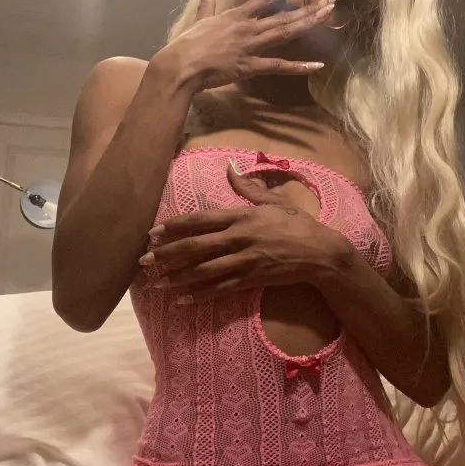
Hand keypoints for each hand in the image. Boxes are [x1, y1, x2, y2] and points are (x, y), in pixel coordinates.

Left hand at [138, 160, 349, 301]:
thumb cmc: (296, 223)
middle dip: (167, 254)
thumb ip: (247, 186)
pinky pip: (221, 289)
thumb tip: (229, 165)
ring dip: (178, 277)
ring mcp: (245, 260)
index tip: (153, 231)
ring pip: (204, 271)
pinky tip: (182, 300)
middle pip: (196, 246)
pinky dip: (200, 295)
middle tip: (144, 260)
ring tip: (157, 283)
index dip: (174, 226)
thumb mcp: (273, 200)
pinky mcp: (252, 279)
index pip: (200, 219)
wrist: (320, 252)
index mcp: (241, 215)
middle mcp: (239, 237)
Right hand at [152, 0, 334, 92]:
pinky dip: (298, 67)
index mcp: (237, 16)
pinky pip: (278, 66)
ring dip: (308, 24)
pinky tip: (317, 66)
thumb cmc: (188, 44)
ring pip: (285, 33)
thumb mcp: (199, 19)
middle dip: (308, 6)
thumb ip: (207, 1)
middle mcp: (248, 28)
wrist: (181, 65)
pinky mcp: (251, 66)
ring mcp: (251, 47)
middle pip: (283, 14)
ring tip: (328, 16)